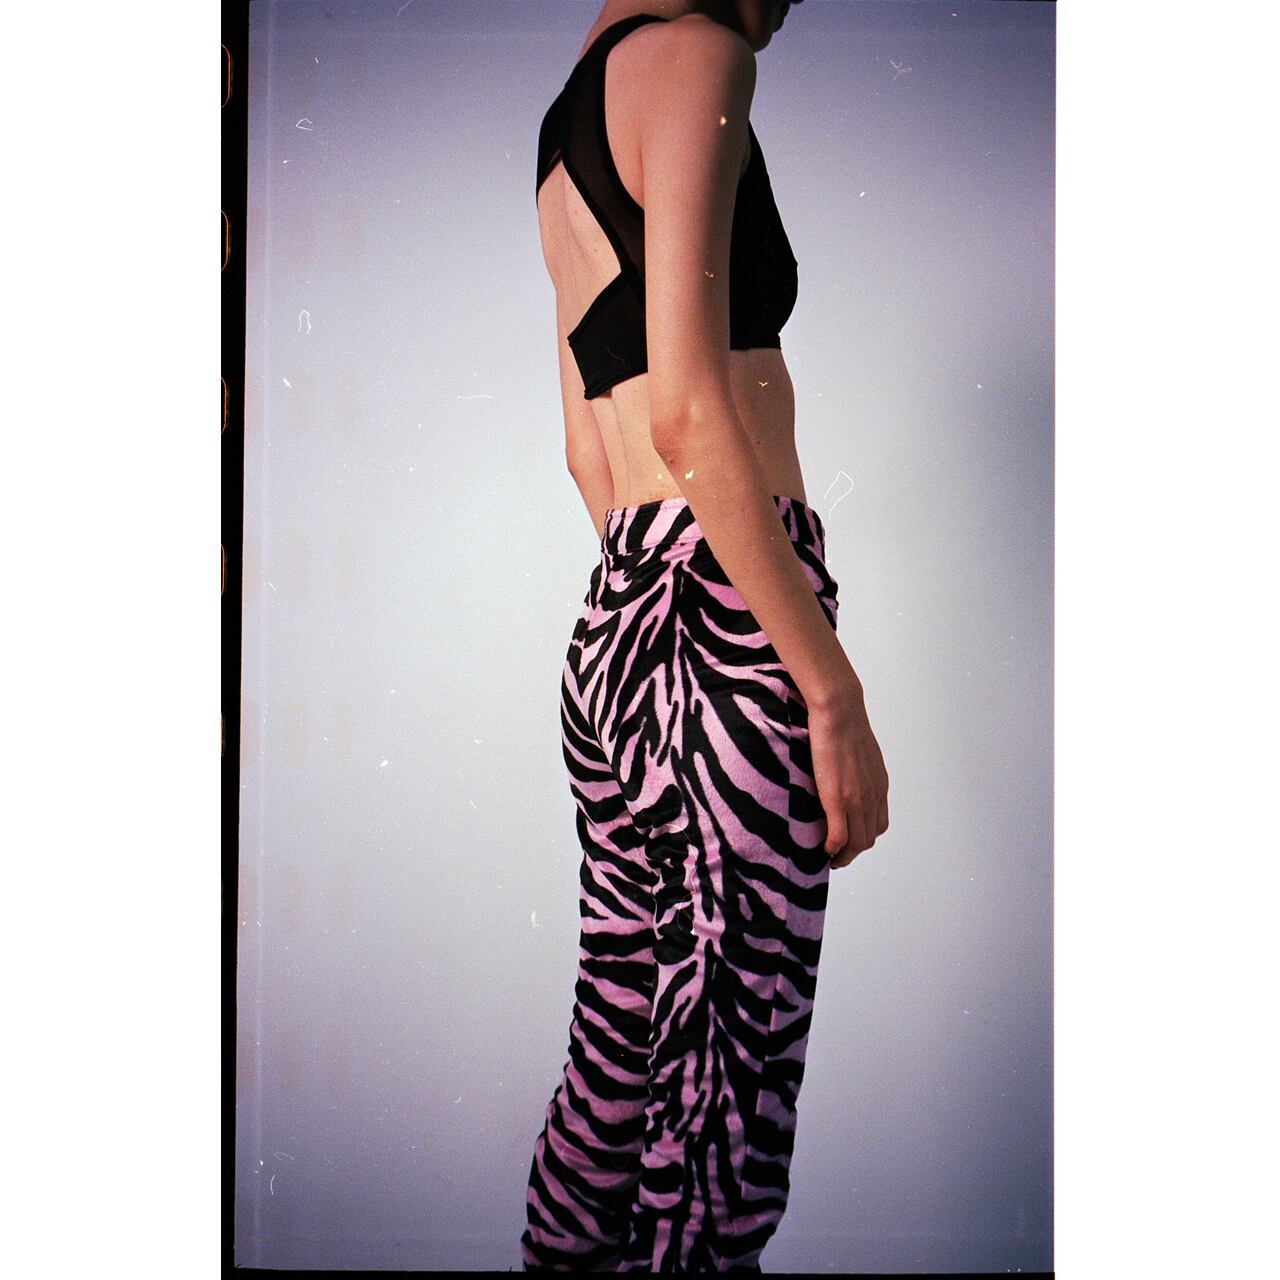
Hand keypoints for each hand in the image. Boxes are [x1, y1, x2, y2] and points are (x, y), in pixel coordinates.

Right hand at [806, 684, 888, 868]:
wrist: (839, 711)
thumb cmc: (844, 723)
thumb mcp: (862, 752)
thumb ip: (859, 770)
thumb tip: (846, 775)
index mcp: (878, 786)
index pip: (878, 825)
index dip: (863, 838)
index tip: (848, 842)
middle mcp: (872, 796)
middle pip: (867, 839)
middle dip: (852, 853)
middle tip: (835, 856)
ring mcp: (856, 799)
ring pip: (856, 843)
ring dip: (842, 856)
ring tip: (828, 857)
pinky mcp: (837, 798)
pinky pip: (839, 836)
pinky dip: (832, 849)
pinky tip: (823, 849)